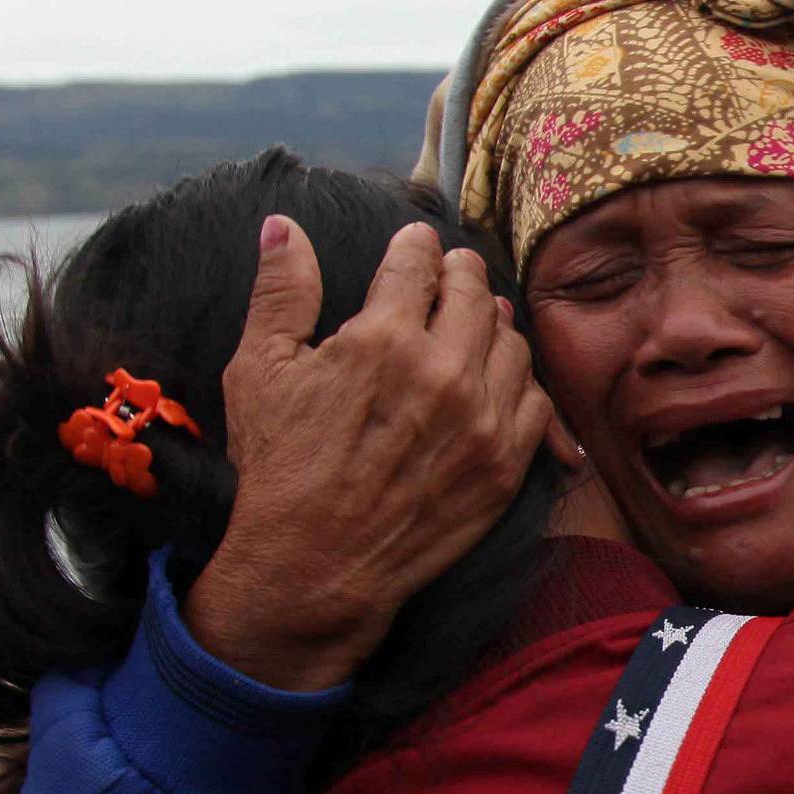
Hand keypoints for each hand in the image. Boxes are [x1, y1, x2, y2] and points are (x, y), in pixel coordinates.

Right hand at [185, 216, 551, 688]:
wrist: (315, 568)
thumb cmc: (280, 470)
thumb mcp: (258, 372)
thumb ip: (281, 291)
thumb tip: (285, 225)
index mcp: (381, 339)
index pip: (418, 260)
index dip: (414, 246)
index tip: (413, 247)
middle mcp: (442, 373)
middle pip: (475, 291)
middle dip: (459, 274)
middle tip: (448, 278)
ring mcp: (481, 421)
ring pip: (512, 340)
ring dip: (492, 325)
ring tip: (470, 328)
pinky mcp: (504, 465)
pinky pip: (535, 401)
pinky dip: (519, 383)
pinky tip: (494, 381)